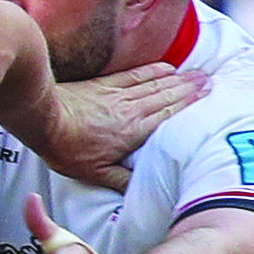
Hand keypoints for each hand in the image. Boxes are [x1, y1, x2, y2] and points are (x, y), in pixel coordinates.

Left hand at [50, 64, 201, 191]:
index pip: (169, 115)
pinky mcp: (105, 84)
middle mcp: (132, 108)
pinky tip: (164, 65)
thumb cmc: (67, 148)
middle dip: (190, 88)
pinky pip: (135, 74)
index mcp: (134, 131)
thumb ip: (121, 180)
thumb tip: (141, 187)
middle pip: (167, 95)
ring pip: (155, 83)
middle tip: (209, 80)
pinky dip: (152, 69)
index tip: (208, 94)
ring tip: (195, 72)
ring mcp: (118, 93)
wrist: (43, 117)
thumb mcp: (95, 173)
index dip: (190, 104)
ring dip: (177, 77)